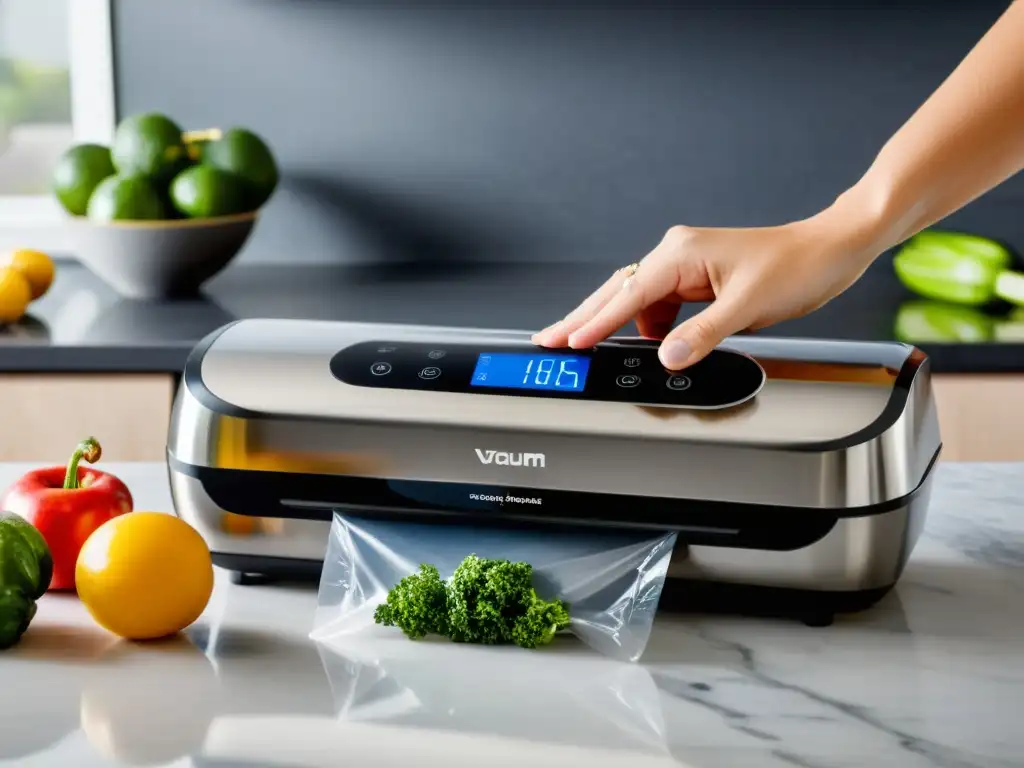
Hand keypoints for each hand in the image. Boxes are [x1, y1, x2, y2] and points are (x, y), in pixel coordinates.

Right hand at [532, 212, 882, 369]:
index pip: (628, 294)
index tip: (569, 342)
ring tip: (590, 348)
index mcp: (682, 253)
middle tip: (551, 341)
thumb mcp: (748, 305)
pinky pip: (661, 307)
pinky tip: (652, 345)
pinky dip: (650, 328)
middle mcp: (678, 255)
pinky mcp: (697, 281)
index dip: (595, 322)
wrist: (830, 250)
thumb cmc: (796, 265)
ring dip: (618, 327)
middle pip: (617, 292)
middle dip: (583, 318)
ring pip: (637, 302)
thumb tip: (667, 356)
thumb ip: (702, 334)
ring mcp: (686, 267)